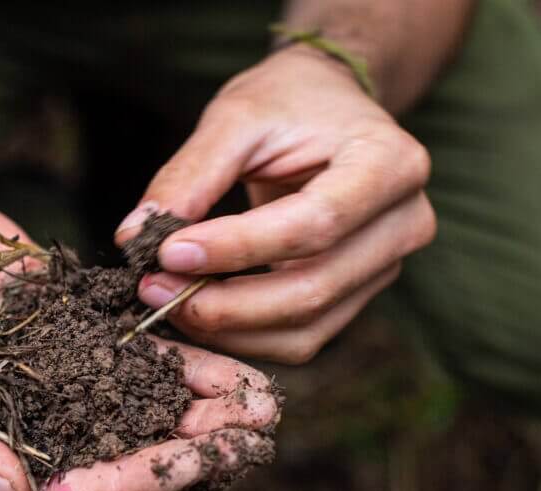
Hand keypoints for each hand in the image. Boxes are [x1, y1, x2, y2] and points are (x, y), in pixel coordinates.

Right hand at [0, 185, 279, 490]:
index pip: (64, 489)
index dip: (124, 483)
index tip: (182, 465)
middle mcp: (31, 427)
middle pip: (119, 455)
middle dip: (186, 451)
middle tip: (252, 440)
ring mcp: (60, 380)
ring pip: (140, 409)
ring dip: (202, 414)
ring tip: (266, 407)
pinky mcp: (80, 334)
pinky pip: (139, 356)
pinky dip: (187, 364)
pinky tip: (240, 367)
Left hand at [115, 46, 435, 363]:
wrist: (331, 108)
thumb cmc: (289, 103)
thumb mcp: (236, 117)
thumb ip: (188, 175)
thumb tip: (135, 236)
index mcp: (390, 163)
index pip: (313, 225)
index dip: (236, 249)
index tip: (166, 253)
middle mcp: (404, 222)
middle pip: (312, 289)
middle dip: (223, 303)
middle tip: (153, 289)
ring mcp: (387, 266)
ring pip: (306, 327)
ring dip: (227, 329)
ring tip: (166, 301)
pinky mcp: (359, 294)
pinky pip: (301, 337)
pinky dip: (243, 336)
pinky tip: (197, 311)